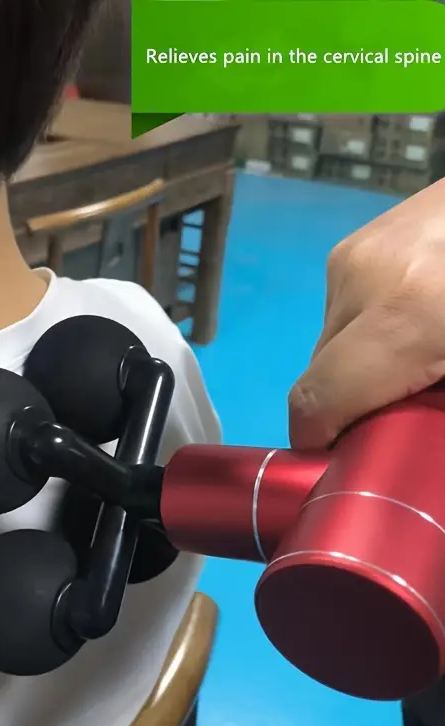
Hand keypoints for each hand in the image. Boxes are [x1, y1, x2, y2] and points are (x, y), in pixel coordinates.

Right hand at [289, 178, 444, 448]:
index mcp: (406, 315)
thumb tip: (400, 442)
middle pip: (320, 372)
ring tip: (414, 353)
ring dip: (358, 363)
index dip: (317, 440)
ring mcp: (351, 257)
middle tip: (400, 409)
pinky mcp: (352, 245)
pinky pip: (341, 310)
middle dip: (347, 402)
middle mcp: (361, 283)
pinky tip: (409, 316)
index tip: (343, 457)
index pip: (317, 398)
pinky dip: (366, 329)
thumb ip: (432, 404)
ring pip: (329, 342)